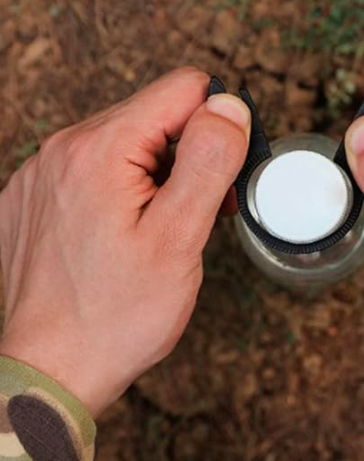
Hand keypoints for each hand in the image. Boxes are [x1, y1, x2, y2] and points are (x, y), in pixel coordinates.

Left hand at [0, 68, 249, 416]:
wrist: (49, 372)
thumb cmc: (115, 315)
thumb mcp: (179, 238)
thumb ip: (208, 161)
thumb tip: (229, 106)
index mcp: (99, 149)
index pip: (183, 88)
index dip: (217, 124)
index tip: (219, 173)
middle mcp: (62, 148)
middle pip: (156, 113)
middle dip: (190, 151)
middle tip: (196, 209)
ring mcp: (43, 170)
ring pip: (128, 139)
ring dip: (159, 171)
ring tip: (163, 224)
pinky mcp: (38, 193)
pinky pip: (97, 165)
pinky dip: (125, 186)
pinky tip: (126, 230)